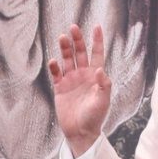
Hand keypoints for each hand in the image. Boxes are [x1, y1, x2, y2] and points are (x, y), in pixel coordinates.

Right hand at [49, 24, 110, 156]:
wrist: (81, 132)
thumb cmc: (95, 117)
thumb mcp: (103, 101)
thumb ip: (103, 85)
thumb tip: (99, 70)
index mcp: (96, 76)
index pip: (97, 55)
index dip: (97, 41)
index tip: (97, 26)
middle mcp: (83, 75)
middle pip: (80, 53)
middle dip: (77, 40)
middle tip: (73, 27)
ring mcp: (71, 80)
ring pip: (67, 59)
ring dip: (65, 48)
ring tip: (62, 37)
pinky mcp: (60, 88)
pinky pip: (56, 73)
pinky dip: (54, 67)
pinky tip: (54, 61)